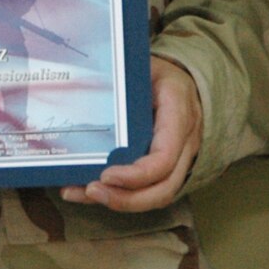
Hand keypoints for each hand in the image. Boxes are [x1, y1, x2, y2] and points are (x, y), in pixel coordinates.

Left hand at [60, 56, 201, 211]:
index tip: (106, 175)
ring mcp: (180, 159)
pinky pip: (148, 190)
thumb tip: (85, 80)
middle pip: (164, 187)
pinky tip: (86, 190)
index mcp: (179, 113)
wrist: (183, 82)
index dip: (137, 175)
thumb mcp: (145, 66)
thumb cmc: (159, 73)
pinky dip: (119, 196)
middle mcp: (185, 142)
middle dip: (127, 198)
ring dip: (121, 202)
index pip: (165, 157)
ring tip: (82, 192)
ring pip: (159, 195)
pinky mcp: (167, 169)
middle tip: (91, 191)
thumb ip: (124, 78)